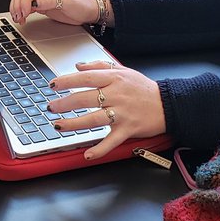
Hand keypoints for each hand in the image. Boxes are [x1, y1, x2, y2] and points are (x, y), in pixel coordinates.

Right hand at [10, 0, 96, 25]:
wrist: (89, 10)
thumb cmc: (83, 3)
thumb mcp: (69, 1)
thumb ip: (50, 1)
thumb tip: (34, 2)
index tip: (24, 11)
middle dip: (18, 3)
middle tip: (18, 16)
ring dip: (17, 7)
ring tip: (18, 18)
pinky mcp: (40, 2)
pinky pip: (25, 4)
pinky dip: (21, 10)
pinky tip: (21, 17)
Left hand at [47, 63, 165, 159]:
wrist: (169, 104)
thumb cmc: (144, 88)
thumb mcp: (123, 70)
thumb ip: (99, 66)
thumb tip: (78, 66)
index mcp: (114, 78)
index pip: (86, 78)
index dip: (67, 81)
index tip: (53, 85)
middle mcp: (117, 95)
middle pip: (85, 99)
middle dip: (64, 104)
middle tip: (51, 107)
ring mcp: (122, 113)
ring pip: (93, 120)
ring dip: (73, 124)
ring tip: (59, 126)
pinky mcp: (128, 130)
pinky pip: (111, 141)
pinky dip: (99, 149)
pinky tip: (86, 154)